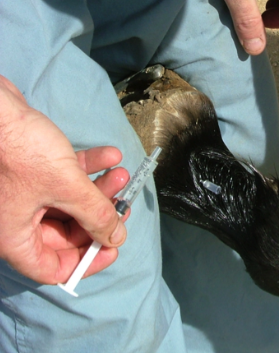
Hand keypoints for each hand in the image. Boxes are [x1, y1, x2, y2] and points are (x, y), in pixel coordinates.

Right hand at [0, 75, 128, 283]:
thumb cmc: (20, 150)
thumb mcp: (67, 187)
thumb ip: (95, 215)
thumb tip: (116, 238)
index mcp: (15, 237)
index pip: (53, 268)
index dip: (86, 262)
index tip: (113, 246)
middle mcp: (17, 220)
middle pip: (67, 233)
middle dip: (99, 216)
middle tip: (123, 203)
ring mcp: (23, 195)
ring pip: (69, 202)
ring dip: (98, 189)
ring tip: (122, 174)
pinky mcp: (30, 171)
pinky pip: (63, 178)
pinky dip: (86, 168)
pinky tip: (110, 154)